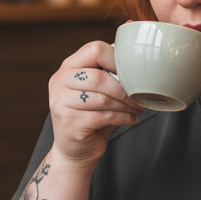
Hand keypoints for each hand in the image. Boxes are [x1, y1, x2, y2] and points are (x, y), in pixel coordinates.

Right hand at [48, 40, 143, 166]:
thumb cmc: (92, 115)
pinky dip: (123, 118)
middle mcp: (59, 81)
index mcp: (68, 67)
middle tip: (140, 97)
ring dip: (126, 105)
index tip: (134, 73)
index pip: (94, 49)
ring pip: (102, 98)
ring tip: (138, 108)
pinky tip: (132, 120)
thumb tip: (139, 60)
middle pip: (99, 77)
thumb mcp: (99, 90)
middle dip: (125, 89)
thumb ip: (110, 74)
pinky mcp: (69, 122)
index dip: (118, 60)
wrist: (75, 150)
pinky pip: (103, 116)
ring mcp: (61, 102)